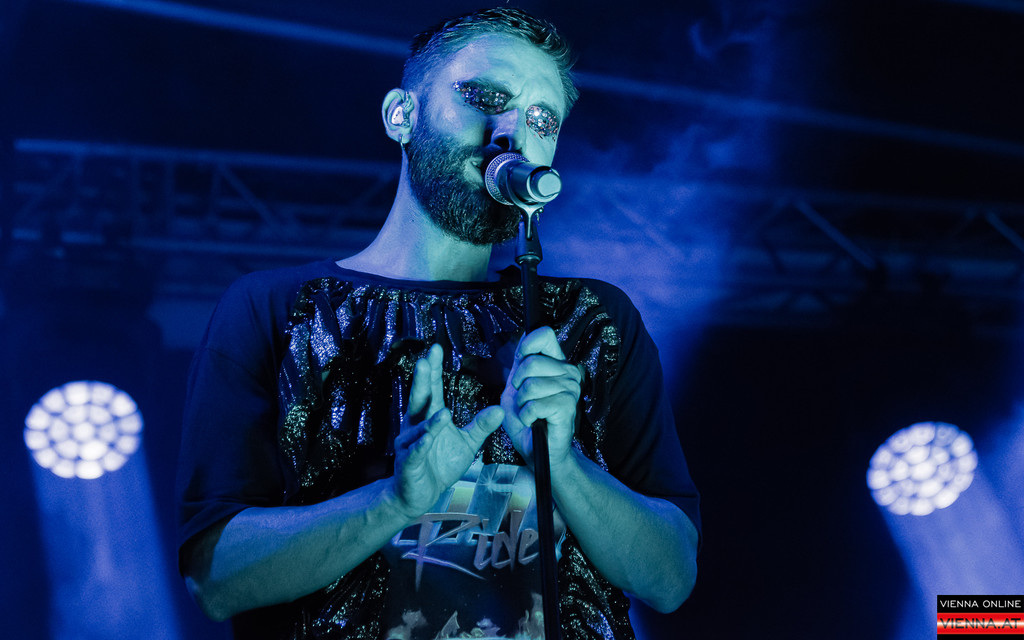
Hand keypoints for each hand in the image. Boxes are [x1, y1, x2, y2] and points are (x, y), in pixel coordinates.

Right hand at [393, 344, 502, 517]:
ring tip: (441, 410)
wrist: (420, 495)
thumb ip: (481, 425)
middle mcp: (416, 426)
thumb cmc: (439, 464)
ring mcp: (410, 444)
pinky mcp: (408, 463)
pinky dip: (422, 444)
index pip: (432, 389)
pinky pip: (415, 452)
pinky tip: (427, 437)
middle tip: (426, 360)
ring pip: (419, 428)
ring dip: (430, 421)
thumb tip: (502, 408)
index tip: (437, 349)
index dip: (433, 370)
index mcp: (429, 417)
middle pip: (420, 399)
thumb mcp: (466, 443)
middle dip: (423, 380)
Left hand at [501, 327, 583, 469]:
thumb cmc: (527, 420)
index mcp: (557, 363)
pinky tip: (534, 422)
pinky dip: (527, 416)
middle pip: (531, 362)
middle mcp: (568, 372)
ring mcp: (571, 389)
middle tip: (524, 401)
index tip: (520, 363)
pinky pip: (535, 404)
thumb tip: (522, 338)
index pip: (544, 335)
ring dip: (522, 404)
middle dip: (518, 385)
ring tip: (530, 413)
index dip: (526, 346)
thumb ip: (519, 364)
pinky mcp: (568, 406)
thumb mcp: (516, 387)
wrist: (538, 451)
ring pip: (531, 385)